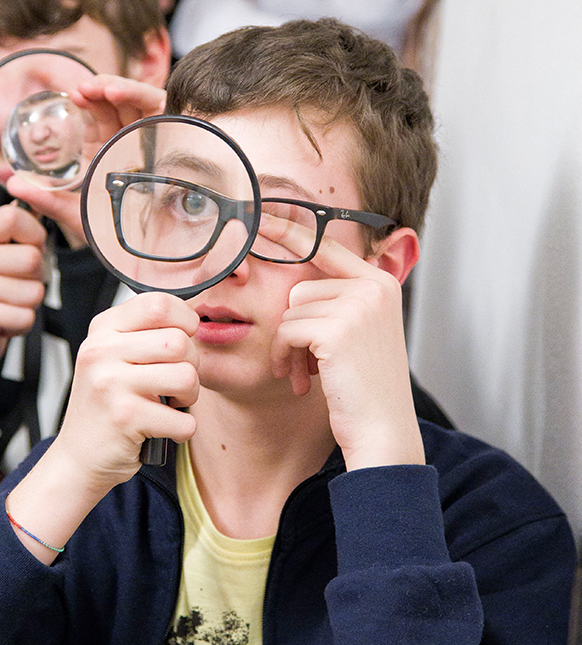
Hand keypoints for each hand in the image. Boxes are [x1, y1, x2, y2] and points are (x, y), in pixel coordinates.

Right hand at [0, 203, 46, 374]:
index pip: (13, 217)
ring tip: (7, 304)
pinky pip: (26, 317)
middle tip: (14, 285)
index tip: (30, 247)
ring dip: (29, 303)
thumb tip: (40, 194)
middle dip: (36, 276)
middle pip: (32, 257)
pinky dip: (22, 324)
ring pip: (34, 290)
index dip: (35, 234)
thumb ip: (14, 228)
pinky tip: (3, 321)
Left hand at [6, 74, 166, 244]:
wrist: (152, 254)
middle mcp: (132, 144)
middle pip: (119, 105)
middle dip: (100, 91)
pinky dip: (139, 95)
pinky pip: (159, 109)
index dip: (88, 103)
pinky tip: (117, 92)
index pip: (99, 118)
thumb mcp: (79, 215)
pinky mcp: (172, 139)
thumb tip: (11, 185)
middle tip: (82, 90)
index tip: (72, 96)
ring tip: (99, 88)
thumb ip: (47, 200)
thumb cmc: (118, 235)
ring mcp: (153, 141)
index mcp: (110, 153)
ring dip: (118, 88)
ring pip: (139, 102)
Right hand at [52, 291, 199, 491]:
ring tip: (171, 403)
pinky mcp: (124, 418)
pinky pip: (183, 419)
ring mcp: (110, 384)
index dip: (185, 320)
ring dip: (190, 396)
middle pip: (180, 341)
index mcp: (103, 329)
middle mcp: (101, 351)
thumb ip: (146, 332)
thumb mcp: (114, 356)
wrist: (78, 456)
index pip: (158, 303)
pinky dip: (182, 429)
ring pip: (186, 376)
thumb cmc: (107, 404)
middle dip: (192, 365)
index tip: (185, 337)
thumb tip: (195, 319)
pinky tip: (163, 428)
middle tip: (175, 383)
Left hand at [270, 235, 423, 471]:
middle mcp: (373, 287)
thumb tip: (295, 276)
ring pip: (291, 310)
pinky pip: (287, 330)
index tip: (261, 214)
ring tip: (305, 374)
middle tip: (302, 364)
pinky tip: (300, 380)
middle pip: (300, 288)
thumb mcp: (359, 333)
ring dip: (287, 346)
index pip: (326, 246)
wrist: (382, 431)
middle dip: (292, 327)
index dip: (290, 230)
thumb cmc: (363, 387)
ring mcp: (358, 305)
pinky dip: (284, 356)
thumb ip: (337, 300)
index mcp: (380, 283)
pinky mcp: (338, 329)